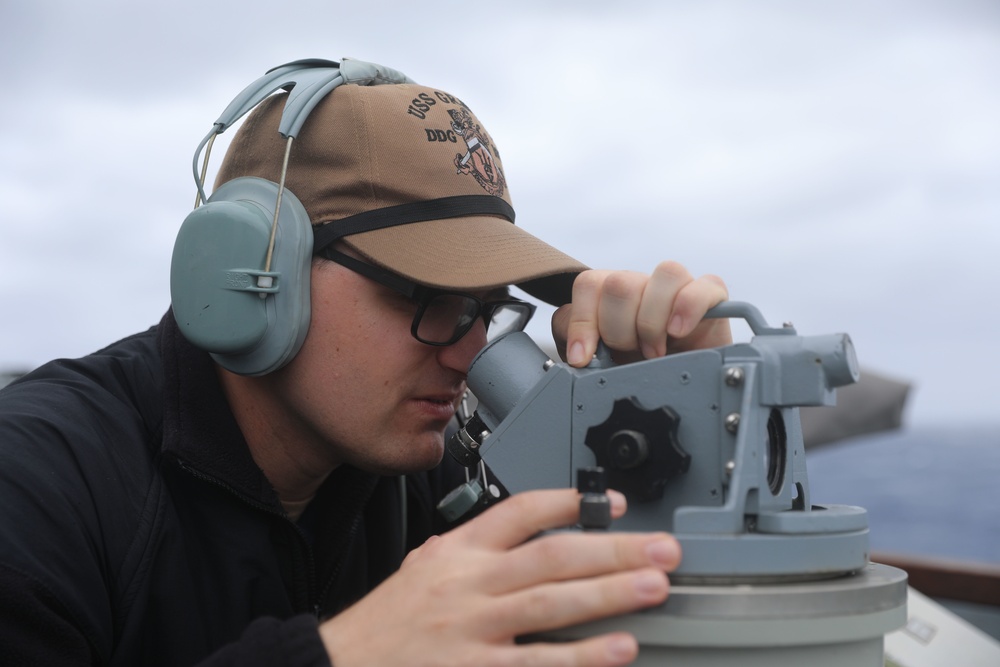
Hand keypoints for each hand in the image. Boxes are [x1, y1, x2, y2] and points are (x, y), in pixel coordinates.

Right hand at [319, 489, 680, 666]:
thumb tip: (523, 535)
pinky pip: (536, 664)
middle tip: (661, 549)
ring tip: (653, 587)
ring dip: (609, 594)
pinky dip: (580, 658)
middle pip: (551, 556)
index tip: (612, 504)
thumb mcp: (422, 568)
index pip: (518, 511)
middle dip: (612, 550)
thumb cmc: (384, 624)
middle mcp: (467, 584)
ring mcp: (471, 630)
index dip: (570, 503)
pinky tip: (615, 651)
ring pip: (552, 604)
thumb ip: (469, 550)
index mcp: (456, 552)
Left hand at [552, 261, 731, 366]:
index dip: (583, 321)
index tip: (582, 357)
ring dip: (653, 320)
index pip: (589, 284)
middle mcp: (644, 285)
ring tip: (654, 353)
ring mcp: (678, 289)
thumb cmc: (637, 372)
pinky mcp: (712, 299)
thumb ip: (575, 340)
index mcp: (610, 294)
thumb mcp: (598, 360)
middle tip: (630, 355)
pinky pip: (706, 285)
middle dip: (620, 330)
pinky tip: (678, 332)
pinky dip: (690, 307)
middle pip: (622, 283)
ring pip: (666, 273)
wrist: (681, 390)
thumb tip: (576, 349)